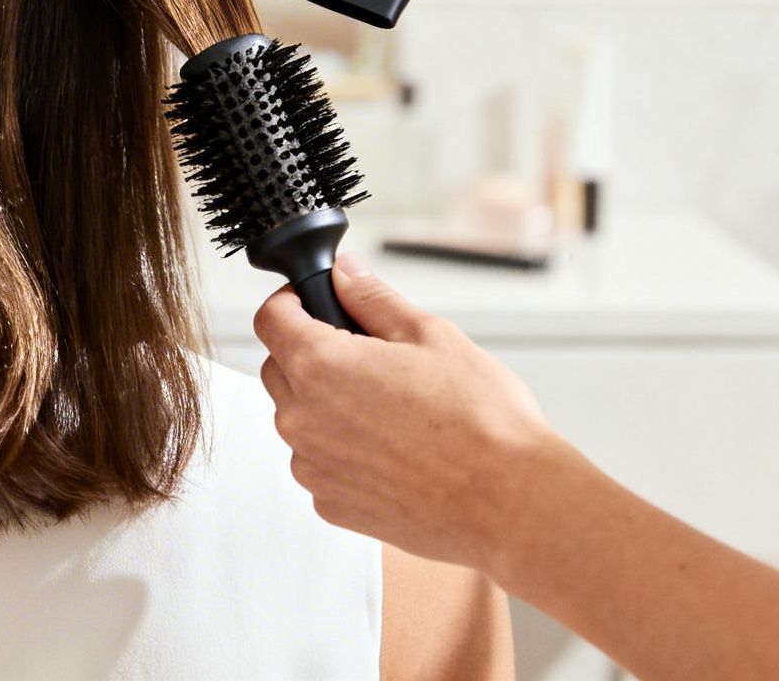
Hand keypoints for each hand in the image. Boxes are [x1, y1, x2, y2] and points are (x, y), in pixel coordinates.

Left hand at [255, 254, 564, 574]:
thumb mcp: (430, 335)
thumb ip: (373, 299)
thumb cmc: (479, 421)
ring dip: (328, 407)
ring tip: (392, 410)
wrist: (508, 502)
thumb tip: (344, 273)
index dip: (291, 302)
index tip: (312, 303)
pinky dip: (344, 452)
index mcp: (320, 366)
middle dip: (311, 354)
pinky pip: (321, 463)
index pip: (270, 318)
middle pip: (280, 369)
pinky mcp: (330, 503)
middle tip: (368, 358)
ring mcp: (313, 466)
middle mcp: (302, 419)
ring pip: (300, 419)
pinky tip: (393, 450)